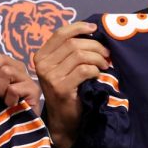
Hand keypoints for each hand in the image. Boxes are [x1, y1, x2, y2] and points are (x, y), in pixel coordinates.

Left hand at [0, 52, 39, 112]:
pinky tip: (11, 106)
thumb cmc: (2, 107)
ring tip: (1, 100)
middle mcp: (16, 66)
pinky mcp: (33, 89)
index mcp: (4, 64)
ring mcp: (26, 77)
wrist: (22, 125)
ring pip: (6, 71)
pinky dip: (8, 100)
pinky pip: (13, 89)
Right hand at [32, 21, 109, 147]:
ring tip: (105, 65)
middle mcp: (42, 64)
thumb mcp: (63, 68)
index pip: (60, 33)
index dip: (79, 27)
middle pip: (73, 43)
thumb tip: (91, 32)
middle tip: (106, 54)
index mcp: (41, 56)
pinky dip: (95, 70)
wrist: (64, 119)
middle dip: (95, 46)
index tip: (94, 29)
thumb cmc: (68, 90)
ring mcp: (50, 76)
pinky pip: (84, 70)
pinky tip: (98, 75)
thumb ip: (70, 51)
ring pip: (80, 55)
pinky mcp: (61, 87)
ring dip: (98, 59)